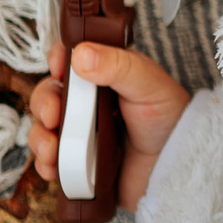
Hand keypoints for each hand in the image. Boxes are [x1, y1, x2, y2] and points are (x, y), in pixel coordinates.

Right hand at [30, 42, 194, 212]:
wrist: (181, 168)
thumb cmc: (173, 121)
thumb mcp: (150, 85)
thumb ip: (119, 66)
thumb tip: (81, 55)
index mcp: (107, 75)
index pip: (70, 59)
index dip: (57, 61)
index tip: (59, 69)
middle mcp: (89, 102)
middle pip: (49, 94)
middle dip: (44, 104)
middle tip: (54, 116)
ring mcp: (82, 132)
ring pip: (43, 128)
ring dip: (40, 137)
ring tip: (53, 149)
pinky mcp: (78, 160)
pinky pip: (50, 161)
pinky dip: (46, 164)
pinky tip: (55, 167)